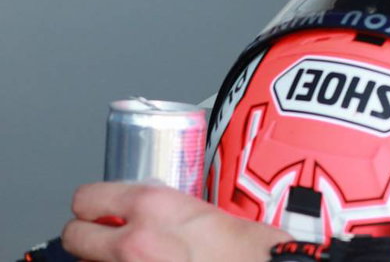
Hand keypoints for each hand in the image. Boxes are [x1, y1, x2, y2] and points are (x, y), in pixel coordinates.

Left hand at [61, 182, 286, 261]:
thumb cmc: (251, 252)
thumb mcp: (207, 213)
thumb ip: (168, 211)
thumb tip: (144, 212)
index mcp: (153, 206)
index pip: (87, 198)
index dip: (93, 205)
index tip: (100, 210)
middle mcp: (132, 241)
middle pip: (74, 236)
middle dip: (87, 237)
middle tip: (106, 239)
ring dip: (104, 261)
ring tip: (136, 259)